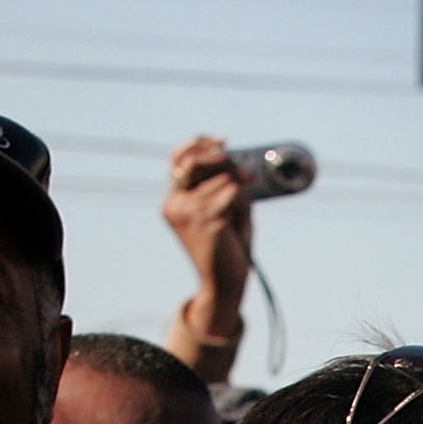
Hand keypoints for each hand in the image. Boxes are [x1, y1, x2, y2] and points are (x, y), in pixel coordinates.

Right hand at [161, 133, 252, 321]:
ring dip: (241, 195)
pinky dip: (244, 206)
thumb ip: (222, 183)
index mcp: (173, 200)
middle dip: (226, 163)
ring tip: (238, 221)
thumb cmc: (227, 246)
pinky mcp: (206, 217)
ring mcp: (187, 210)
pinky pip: (234, 193)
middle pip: (199, 160)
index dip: (199, 143)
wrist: (225, 282)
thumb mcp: (222, 209)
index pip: (178, 158)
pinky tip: (238, 227)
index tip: (224, 141)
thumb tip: (234, 158)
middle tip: (249, 177)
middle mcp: (173, 203)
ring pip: (224, 179)